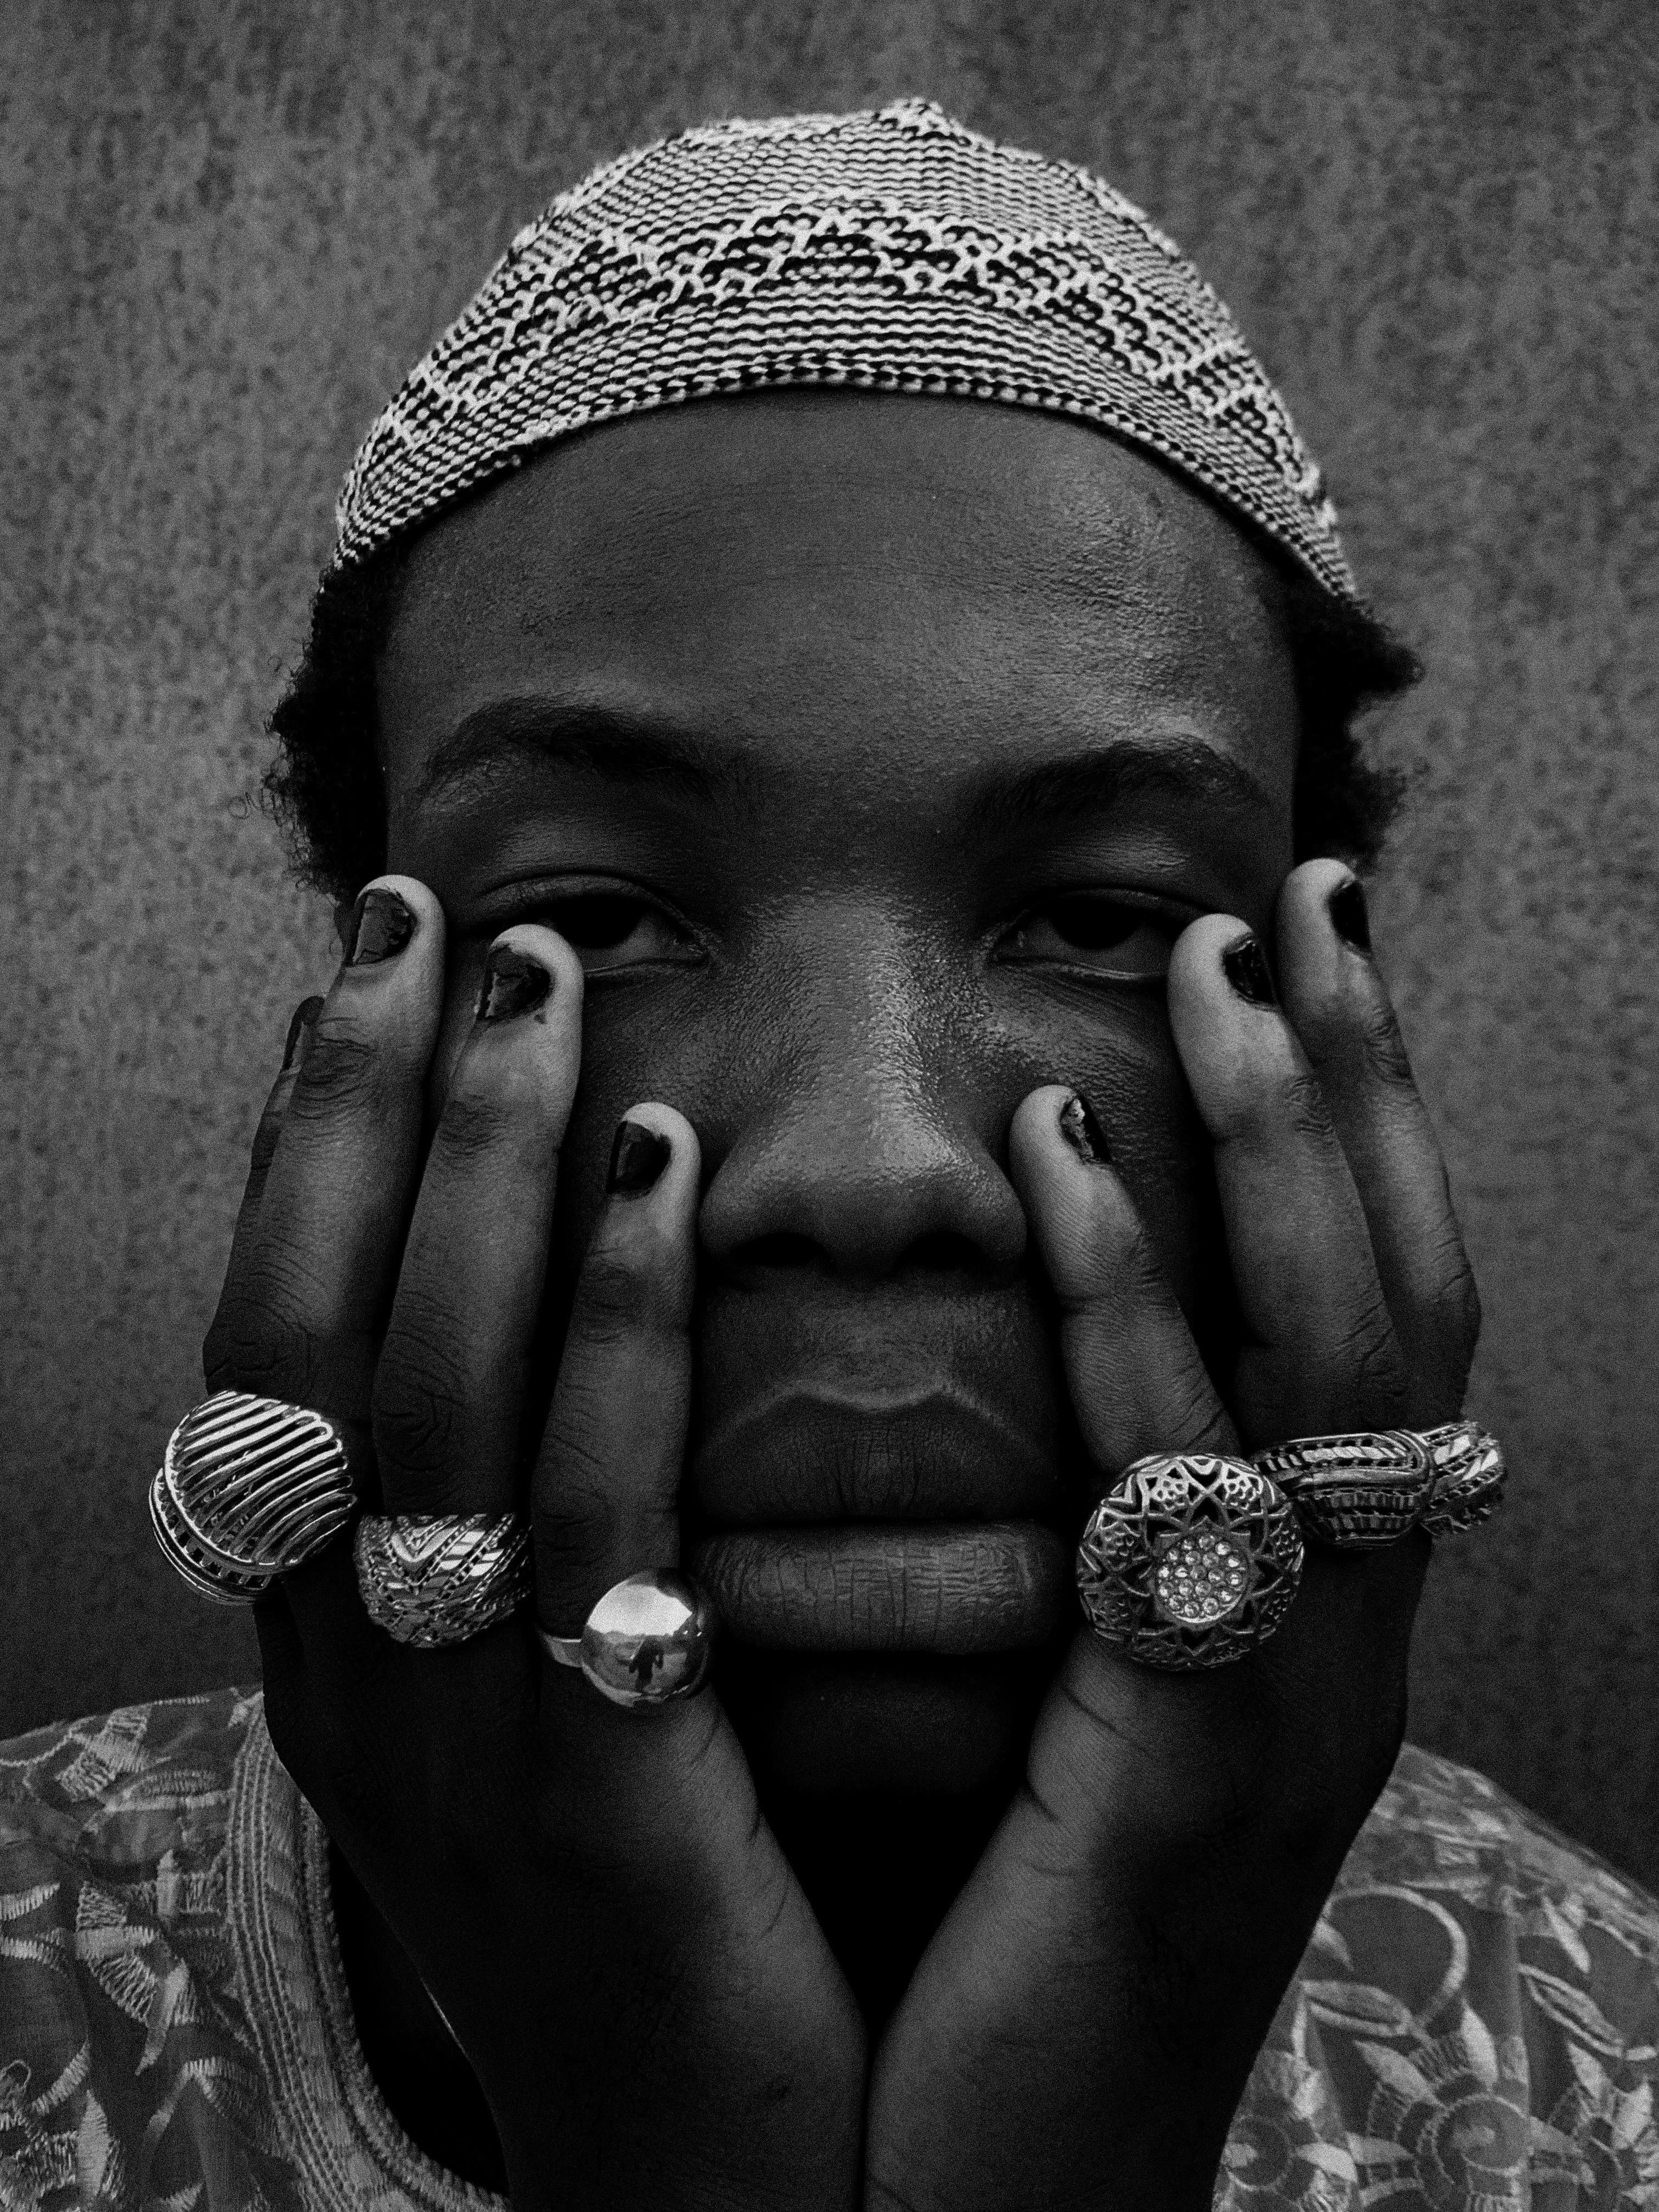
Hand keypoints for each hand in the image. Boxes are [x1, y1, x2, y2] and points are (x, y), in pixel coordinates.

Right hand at [205, 877, 864, 2211]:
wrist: (729, 2191)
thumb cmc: (660, 1896)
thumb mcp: (549, 1690)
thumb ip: (536, 1508)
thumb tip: (568, 1275)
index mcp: (329, 1640)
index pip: (276, 1341)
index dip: (307, 1142)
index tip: (373, 967)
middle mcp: (345, 1676)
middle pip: (312, 1341)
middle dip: (359, 1114)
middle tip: (428, 918)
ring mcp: (445, 1747)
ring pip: (421, 1405)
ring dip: (471, 1173)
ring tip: (538, 987)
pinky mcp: (589, 1804)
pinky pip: (589, 1520)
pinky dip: (612, 1327)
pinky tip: (666, 1171)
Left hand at [865, 859, 1479, 2210]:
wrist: (985, 2205)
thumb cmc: (995, 1928)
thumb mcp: (1055, 1691)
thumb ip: (1065, 1519)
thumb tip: (997, 1326)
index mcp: (1303, 1603)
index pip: (1374, 1315)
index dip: (1362, 1126)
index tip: (1300, 945)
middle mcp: (1342, 1632)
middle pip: (1399, 1305)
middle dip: (1359, 1094)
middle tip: (1299, 901)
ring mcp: (1301, 1702)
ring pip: (1339, 1370)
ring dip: (1279, 1150)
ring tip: (1212, 969)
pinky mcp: (1205, 1776)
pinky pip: (1190, 1500)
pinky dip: (1141, 1314)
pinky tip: (1062, 1162)